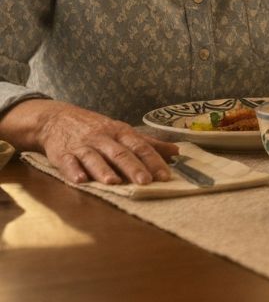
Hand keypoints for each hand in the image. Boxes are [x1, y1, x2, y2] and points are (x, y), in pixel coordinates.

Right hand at [0, 98, 178, 184]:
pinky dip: (74, 171)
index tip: (165, 176)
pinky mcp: (63, 154)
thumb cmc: (97, 128)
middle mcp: (104, 138)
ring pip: (95, 157)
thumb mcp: (123, 131)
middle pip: (120, 153)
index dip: (153, 161)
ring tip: (114, 182)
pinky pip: (68, 162)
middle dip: (133, 167)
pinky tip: (80, 180)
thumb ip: (148, 143)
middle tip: (145, 182)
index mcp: (121, 132)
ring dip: (104, 170)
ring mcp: (83, 146)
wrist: (58, 119)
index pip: (141, 146)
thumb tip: (176, 151)